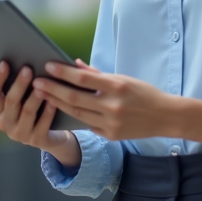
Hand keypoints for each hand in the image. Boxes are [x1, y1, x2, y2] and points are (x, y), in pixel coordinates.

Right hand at [0, 61, 78, 164]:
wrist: (49, 136)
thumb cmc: (34, 110)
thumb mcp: (23, 100)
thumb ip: (20, 86)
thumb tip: (25, 62)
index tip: (5, 63)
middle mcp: (5, 124)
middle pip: (11, 101)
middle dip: (19, 84)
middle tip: (28, 68)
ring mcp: (20, 134)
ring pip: (27, 111)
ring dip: (35, 96)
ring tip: (42, 84)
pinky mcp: (37, 140)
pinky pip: (43, 123)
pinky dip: (48, 110)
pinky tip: (53, 100)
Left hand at [31, 59, 178, 141]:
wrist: (165, 117)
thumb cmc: (143, 93)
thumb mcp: (124, 79)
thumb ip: (98, 74)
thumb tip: (75, 65)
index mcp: (117, 87)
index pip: (83, 79)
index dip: (63, 72)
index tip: (48, 65)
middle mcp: (112, 106)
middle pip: (74, 98)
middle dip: (52, 89)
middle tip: (36, 82)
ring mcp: (110, 123)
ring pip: (76, 113)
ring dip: (56, 103)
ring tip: (42, 94)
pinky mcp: (110, 136)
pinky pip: (86, 124)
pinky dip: (73, 116)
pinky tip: (59, 109)